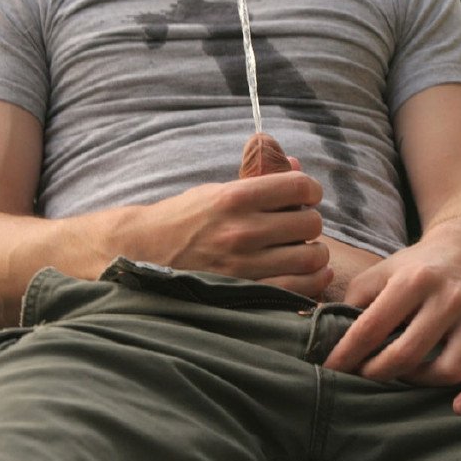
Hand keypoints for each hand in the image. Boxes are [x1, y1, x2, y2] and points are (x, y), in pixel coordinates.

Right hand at [126, 171, 331, 298]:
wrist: (145, 253)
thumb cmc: (185, 218)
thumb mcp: (217, 190)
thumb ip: (259, 180)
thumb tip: (298, 167)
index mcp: (234, 198)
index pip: (298, 186)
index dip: (311, 189)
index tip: (308, 195)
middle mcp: (241, 231)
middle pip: (309, 222)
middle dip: (310, 221)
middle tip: (300, 225)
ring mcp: (244, 266)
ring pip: (310, 258)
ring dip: (315, 253)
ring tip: (304, 250)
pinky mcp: (245, 293)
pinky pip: (299, 290)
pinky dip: (313, 281)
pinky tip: (309, 273)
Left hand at [323, 241, 460, 413]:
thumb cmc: (417, 267)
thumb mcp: (382, 271)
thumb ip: (353, 298)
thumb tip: (311, 324)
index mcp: (413, 281)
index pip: (373, 326)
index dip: (348, 353)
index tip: (330, 370)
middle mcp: (448, 297)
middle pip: (408, 353)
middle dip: (378, 372)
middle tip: (362, 376)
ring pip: (449, 369)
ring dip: (419, 382)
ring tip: (402, 375)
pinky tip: (457, 407)